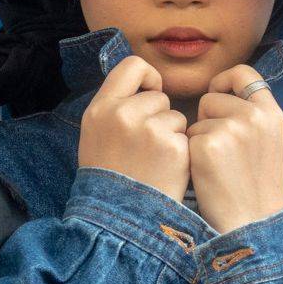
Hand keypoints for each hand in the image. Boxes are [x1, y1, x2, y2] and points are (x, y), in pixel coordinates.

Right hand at [77, 55, 190, 202]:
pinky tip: (166, 170)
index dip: (147, 78)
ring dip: (172, 135)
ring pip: (176, 117)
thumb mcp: (96, 133)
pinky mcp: (174, 148)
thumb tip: (143, 84)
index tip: (149, 94)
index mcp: (101, 108)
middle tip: (146, 146)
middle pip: (158, 96)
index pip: (132, 65)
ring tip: (154, 161)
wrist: (119, 218)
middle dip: (159, 116)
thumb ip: (115, 106)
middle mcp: (123, 114)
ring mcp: (150, 130)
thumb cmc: (109, 176)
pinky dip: (181, 153)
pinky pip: (186, 137)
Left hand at [186, 65, 282, 233]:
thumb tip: (219, 92)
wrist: (253, 224)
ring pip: (196, 119)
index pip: (243, 73)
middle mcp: (254, 116)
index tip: (218, 94)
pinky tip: (206, 174)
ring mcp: (231, 129)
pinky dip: (190, 155)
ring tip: (217, 165)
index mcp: (272, 113)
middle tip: (222, 151)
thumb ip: (251, 115)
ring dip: (199, 138)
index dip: (224, 81)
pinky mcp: (208, 145)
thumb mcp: (268, 142)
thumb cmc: (256, 187)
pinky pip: (186, 138)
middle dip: (208, 119)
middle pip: (212, 97)